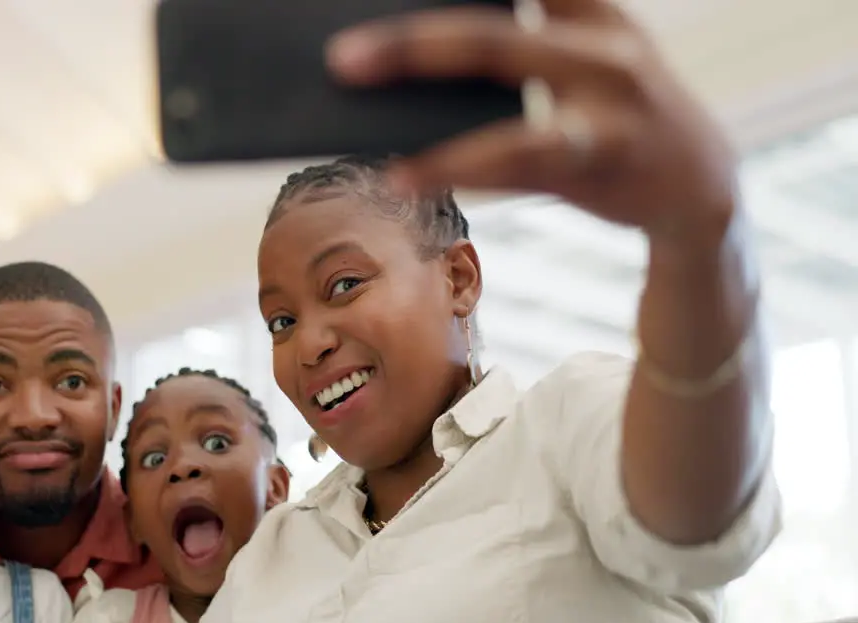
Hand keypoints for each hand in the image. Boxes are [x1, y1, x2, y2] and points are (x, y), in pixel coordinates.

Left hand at [326, 0, 736, 243]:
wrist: (701, 186)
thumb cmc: (615, 112)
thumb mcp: (584, 55)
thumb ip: (519, 36)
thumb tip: (407, 46)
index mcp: (592, 9)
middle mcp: (605, 46)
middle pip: (493, 33)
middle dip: (412, 39)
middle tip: (342, 51)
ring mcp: (610, 106)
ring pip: (507, 95)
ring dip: (425, 89)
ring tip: (353, 83)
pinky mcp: (602, 161)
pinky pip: (516, 164)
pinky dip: (455, 168)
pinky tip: (402, 175)